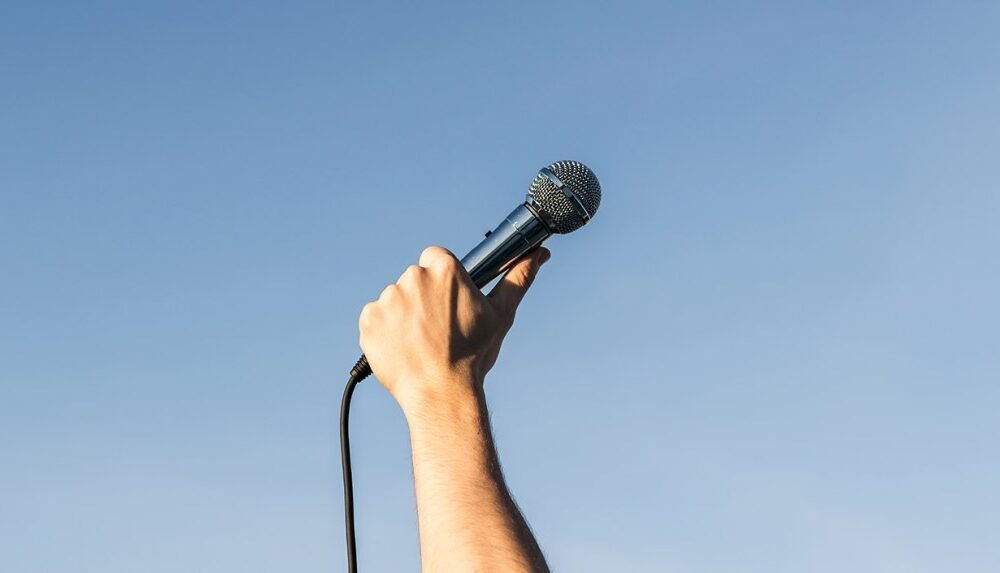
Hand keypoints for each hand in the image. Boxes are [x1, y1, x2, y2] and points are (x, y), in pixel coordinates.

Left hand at [358, 245, 549, 415]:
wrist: (441, 393)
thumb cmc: (474, 355)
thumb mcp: (501, 314)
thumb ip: (519, 278)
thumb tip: (539, 254)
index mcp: (444, 268)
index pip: (437, 259)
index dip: (443, 282)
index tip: (449, 303)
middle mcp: (413, 276)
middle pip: (415, 280)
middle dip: (424, 300)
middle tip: (438, 329)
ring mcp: (388, 298)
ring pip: (395, 301)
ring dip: (404, 317)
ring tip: (422, 344)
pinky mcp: (369, 320)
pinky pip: (376, 320)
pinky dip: (385, 333)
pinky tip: (404, 349)